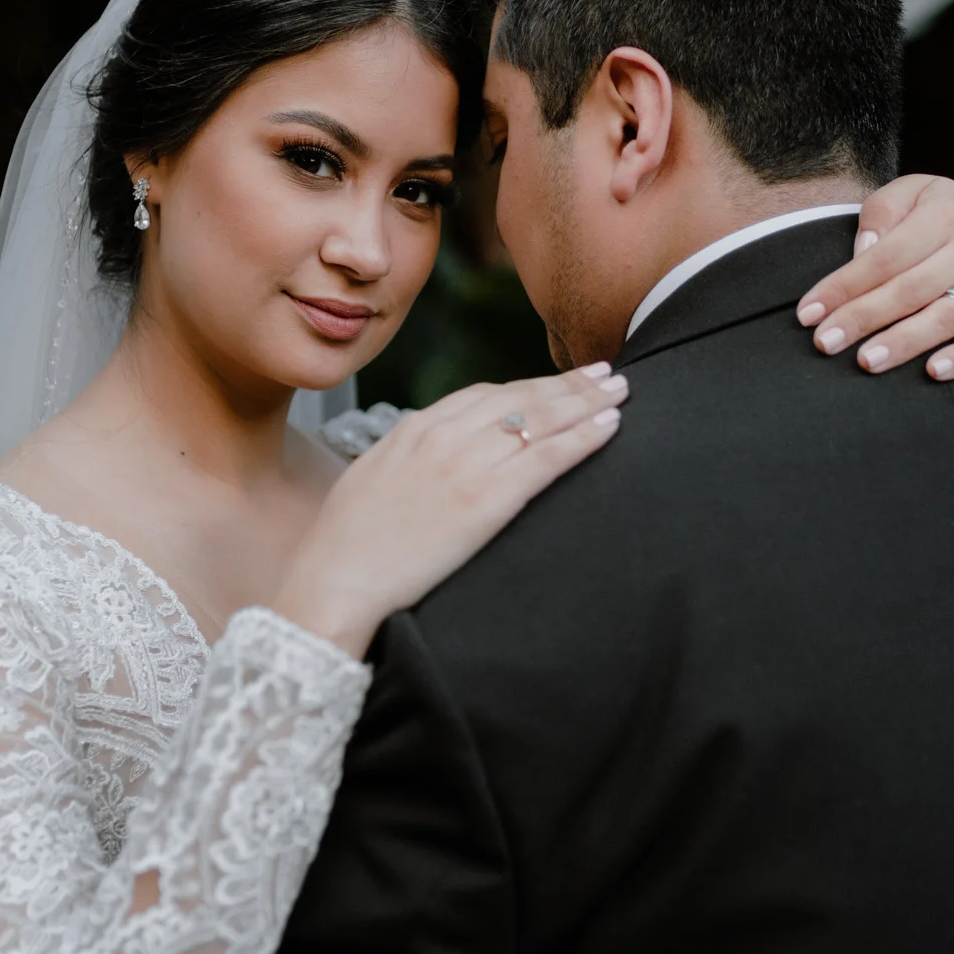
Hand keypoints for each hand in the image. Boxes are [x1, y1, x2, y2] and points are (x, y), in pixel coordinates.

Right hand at [274, 369, 626, 655]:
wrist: (334, 582)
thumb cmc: (343, 548)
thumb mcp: (369, 484)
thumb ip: (404, 464)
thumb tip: (423, 467)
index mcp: (413, 430)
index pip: (484, 394)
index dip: (526, 386)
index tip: (554, 383)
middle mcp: (444, 436)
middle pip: (519, 397)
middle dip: (566, 384)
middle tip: (604, 372)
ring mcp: (467, 464)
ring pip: (541, 419)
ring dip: (586, 401)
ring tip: (619, 391)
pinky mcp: (487, 499)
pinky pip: (547, 457)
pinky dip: (584, 437)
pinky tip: (610, 426)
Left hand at [795, 175, 953, 381]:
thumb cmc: (944, 217)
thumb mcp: (913, 194)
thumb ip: (882, 213)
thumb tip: (863, 252)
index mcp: (945, 214)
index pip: (884, 257)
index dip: (843, 287)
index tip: (808, 314)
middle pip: (909, 289)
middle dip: (862, 318)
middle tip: (825, 343)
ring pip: (945, 316)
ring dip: (904, 342)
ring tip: (867, 361)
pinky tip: (934, 372)